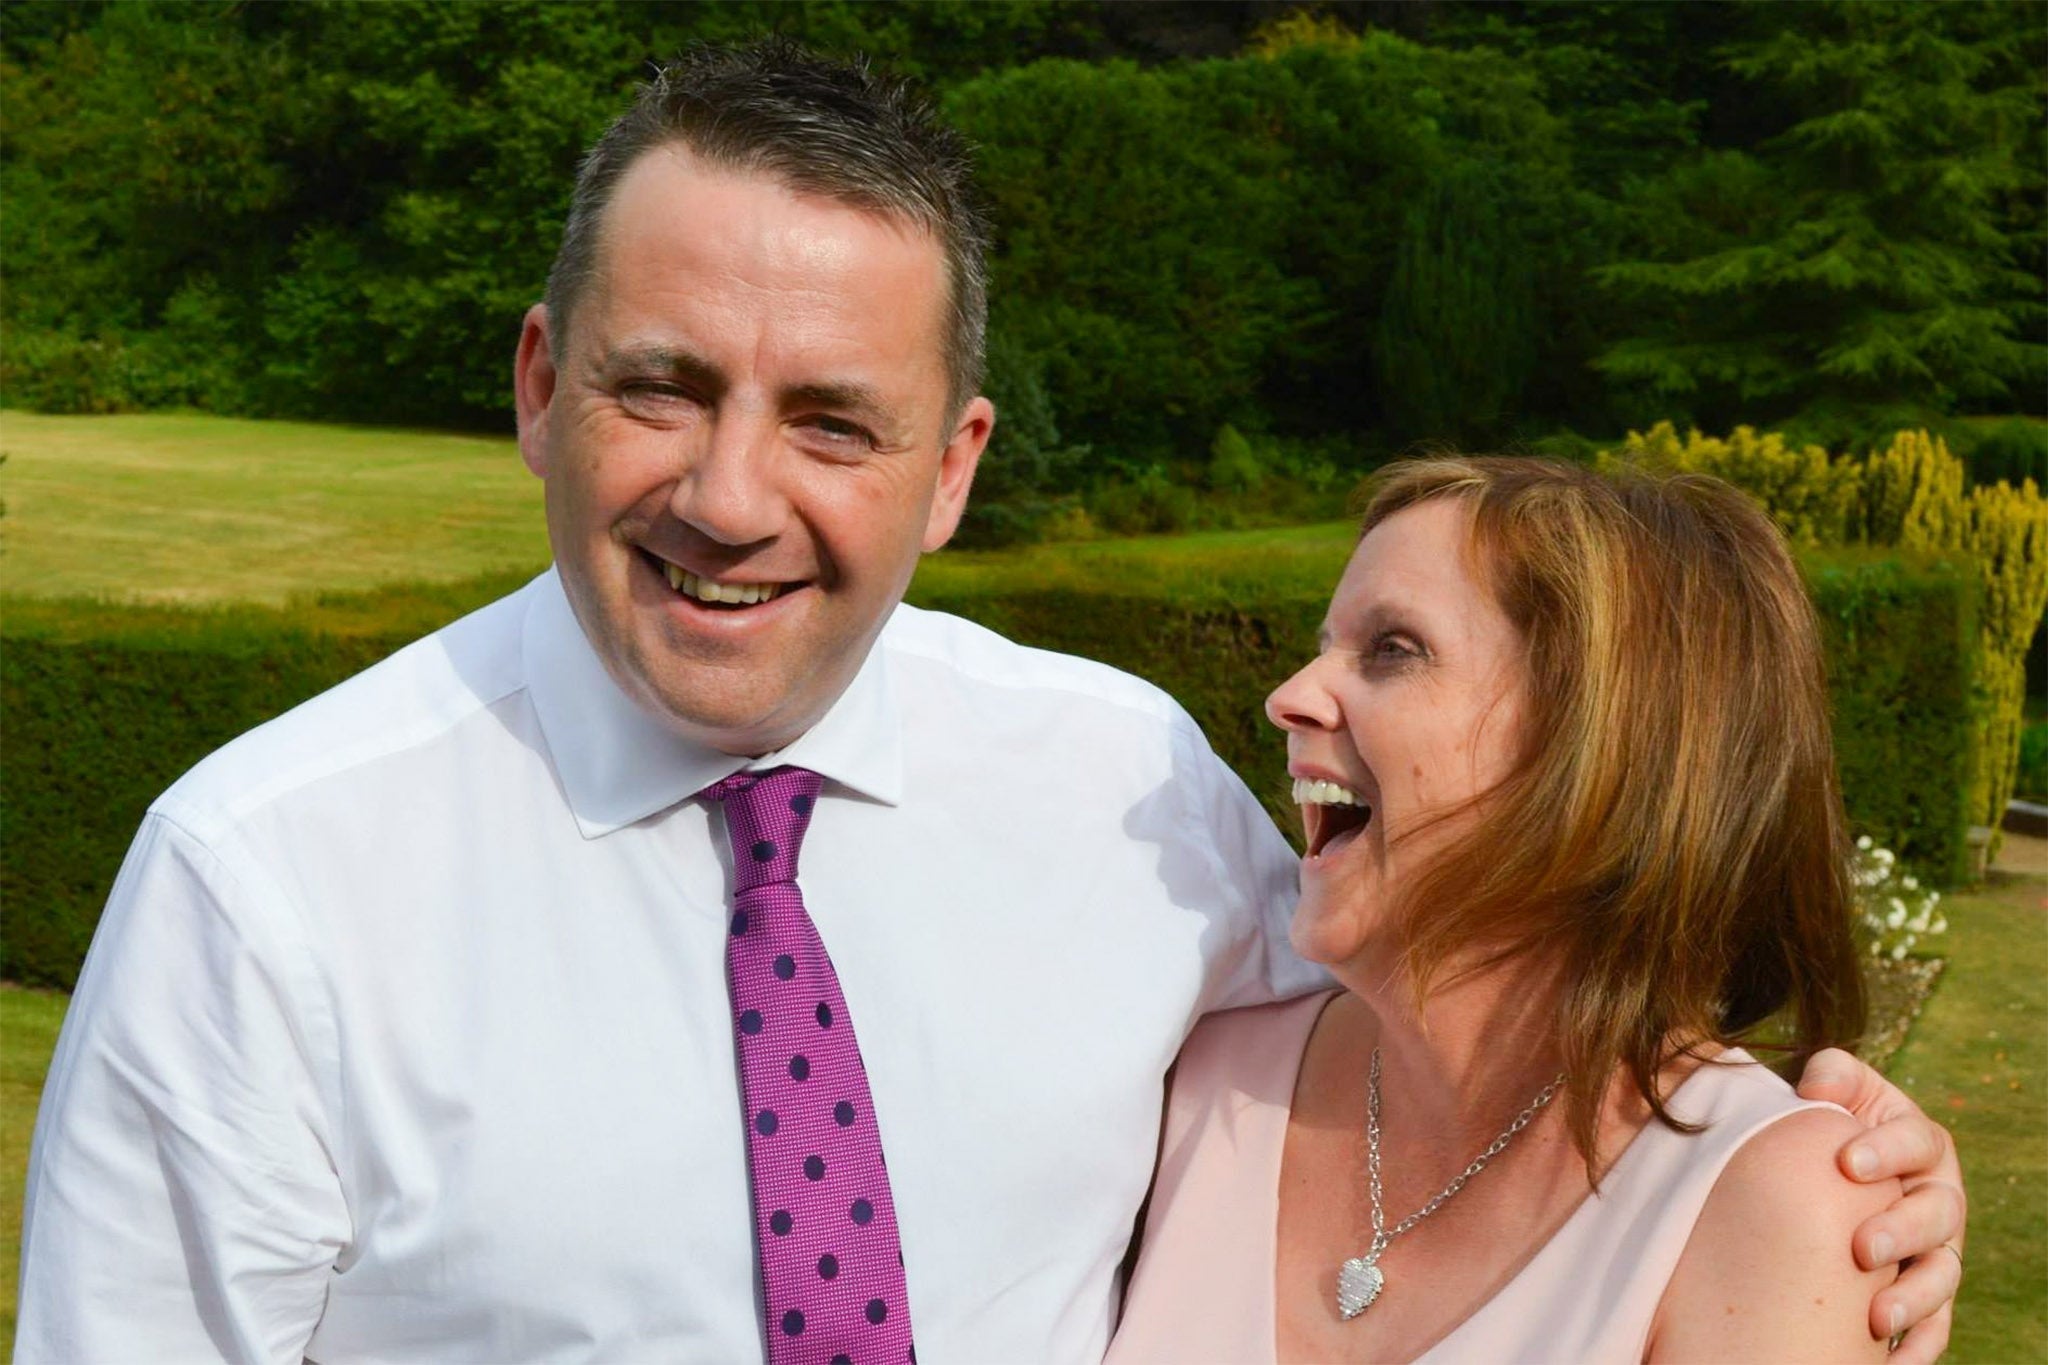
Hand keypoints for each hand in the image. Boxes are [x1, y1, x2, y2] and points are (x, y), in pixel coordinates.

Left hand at [1796, 1047, 1965, 1363]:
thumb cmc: (1824, 1124)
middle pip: (1938, 1215)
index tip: (1847, 1162)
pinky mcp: (1925, 1294)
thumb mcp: (1831, 1088)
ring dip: (1914, 1299)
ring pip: (1941, 1275)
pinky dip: (1918, 1346)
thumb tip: (1819, 1086)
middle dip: (1902, 1232)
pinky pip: (1934, 1326)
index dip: (1887, 1150)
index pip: (1916, 1141)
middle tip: (1861, 1247)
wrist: (1816, 1170)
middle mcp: (1937, 1196)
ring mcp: (1936, 1248)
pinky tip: (1890, 1362)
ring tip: (1875, 1318)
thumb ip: (1832, 1073)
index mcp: (1919, 1142)